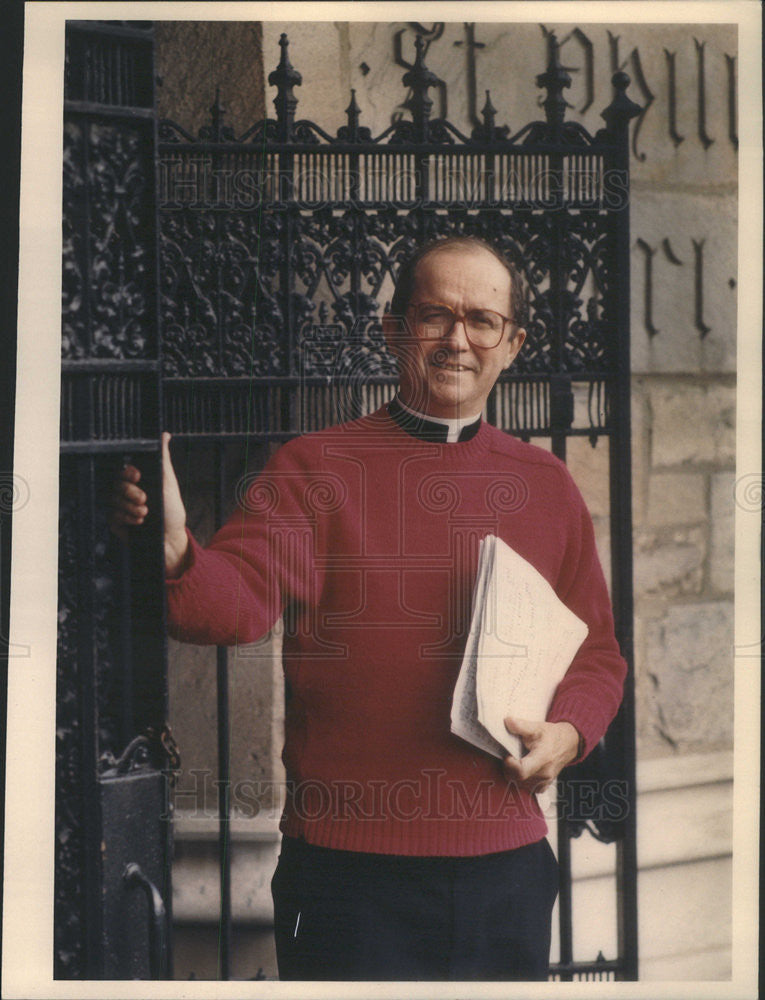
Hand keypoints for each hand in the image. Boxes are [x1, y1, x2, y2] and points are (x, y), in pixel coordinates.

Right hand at [108, 432, 188, 577]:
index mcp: (140, 481)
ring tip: (146, 514)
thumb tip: (165, 435)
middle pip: (116, 484)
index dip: (128, 472)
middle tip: (145, 500)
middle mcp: (128, 493)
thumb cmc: (172, 512)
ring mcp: (121, 507)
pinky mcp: (117, 523)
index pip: (124, 470)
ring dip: (130, 507)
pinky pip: (112, 516)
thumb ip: (163, 459)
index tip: (138, 476)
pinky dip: (126, 519)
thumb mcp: (169, 483)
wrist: (171, 540)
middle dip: (131, 492)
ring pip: (113, 500)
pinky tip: (139, 523)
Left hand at [501, 716, 580, 794]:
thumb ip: (521, 725)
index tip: (507, 755)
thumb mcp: (536, 727)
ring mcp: (545, 782)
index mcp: (542, 758)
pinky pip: (527, 788)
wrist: (568, 744)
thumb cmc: (551, 735)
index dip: (509, 765)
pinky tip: (523, 768)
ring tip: (517, 761)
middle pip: (517, 779)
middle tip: (510, 756)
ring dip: (514, 774)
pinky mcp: (544, 786)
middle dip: (508, 768)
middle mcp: (544, 773)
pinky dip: (521, 780)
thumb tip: (507, 721)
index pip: (521, 771)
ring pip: (520, 785)